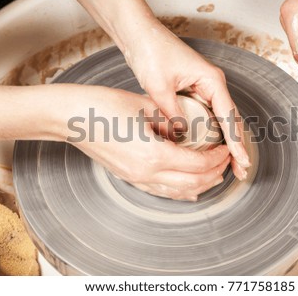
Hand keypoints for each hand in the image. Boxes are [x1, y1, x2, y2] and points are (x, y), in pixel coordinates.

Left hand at [59, 0, 249, 178]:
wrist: (140, 34)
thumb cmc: (151, 52)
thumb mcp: (159, 87)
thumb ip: (172, 114)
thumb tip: (180, 137)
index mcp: (212, 80)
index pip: (229, 117)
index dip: (236, 142)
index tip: (242, 161)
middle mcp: (213, 84)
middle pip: (231, 120)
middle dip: (237, 146)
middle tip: (240, 171)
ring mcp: (205, 87)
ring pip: (221, 119)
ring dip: (227, 142)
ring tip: (231, 165)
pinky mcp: (195, 91)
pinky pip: (208, 116)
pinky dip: (213, 133)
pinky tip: (213, 148)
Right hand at [64, 86, 230, 200]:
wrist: (72, 117)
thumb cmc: (104, 105)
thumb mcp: (146, 106)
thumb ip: (172, 120)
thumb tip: (191, 128)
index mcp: (154, 154)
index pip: (198, 163)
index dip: (216, 157)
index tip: (224, 148)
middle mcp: (146, 172)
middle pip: (193, 182)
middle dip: (214, 173)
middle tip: (225, 160)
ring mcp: (136, 179)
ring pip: (178, 191)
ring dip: (201, 184)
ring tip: (215, 175)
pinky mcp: (129, 178)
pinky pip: (161, 191)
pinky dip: (181, 191)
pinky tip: (190, 189)